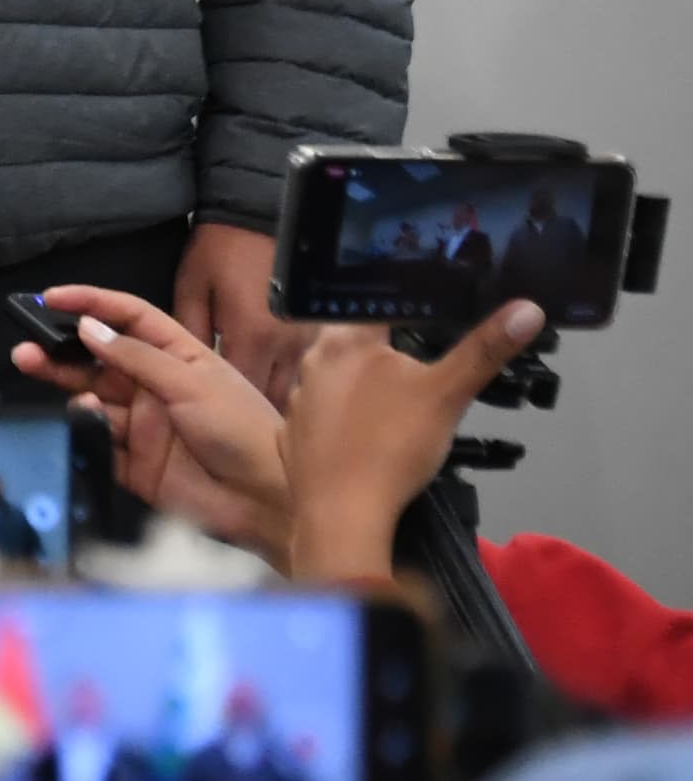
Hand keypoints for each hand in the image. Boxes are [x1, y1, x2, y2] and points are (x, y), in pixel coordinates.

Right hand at [8, 283, 289, 558]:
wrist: (268, 501)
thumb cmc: (243, 429)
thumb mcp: (192, 382)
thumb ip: (136, 357)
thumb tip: (89, 328)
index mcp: (177, 357)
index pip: (127, 319)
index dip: (91, 304)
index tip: (51, 299)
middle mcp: (155, 388)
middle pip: (99, 361)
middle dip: (61, 352)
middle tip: (26, 350)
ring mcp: (143, 426)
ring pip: (91, 400)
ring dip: (68, 389)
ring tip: (42, 378)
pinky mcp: (134, 464)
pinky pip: (98, 442)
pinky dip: (83, 430)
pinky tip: (83, 419)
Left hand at [174, 220, 309, 403]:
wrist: (260, 214)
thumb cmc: (220, 250)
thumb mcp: (191, 288)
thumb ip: (187, 332)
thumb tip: (177, 372)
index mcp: (254, 337)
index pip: (239, 395)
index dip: (221, 412)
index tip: (201, 419)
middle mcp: (288, 347)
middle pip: (270, 401)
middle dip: (248, 417)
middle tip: (225, 420)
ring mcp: (309, 343)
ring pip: (291, 393)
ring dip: (269, 405)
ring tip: (246, 411)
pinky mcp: (319, 336)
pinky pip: (303, 376)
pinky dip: (286, 387)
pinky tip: (267, 386)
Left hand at [280, 300, 544, 584]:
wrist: (344, 512)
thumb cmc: (393, 445)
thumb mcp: (448, 394)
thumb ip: (484, 350)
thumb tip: (527, 309)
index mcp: (345, 340)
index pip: (378, 306)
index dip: (407, 310)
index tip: (428, 320)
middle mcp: (312, 360)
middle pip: (356, 342)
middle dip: (387, 352)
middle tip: (420, 370)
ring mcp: (297, 397)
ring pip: (336, 378)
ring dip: (363, 384)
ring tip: (396, 403)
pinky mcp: (292, 433)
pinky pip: (321, 415)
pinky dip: (343, 420)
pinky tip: (366, 434)